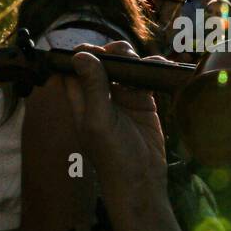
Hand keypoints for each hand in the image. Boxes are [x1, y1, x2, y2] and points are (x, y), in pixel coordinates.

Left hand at [63, 42, 167, 207]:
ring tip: (141, 64)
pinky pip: (144, 78)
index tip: (94, 50)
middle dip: (110, 53)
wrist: (142, 180)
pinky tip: (157, 66)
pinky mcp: (143, 102)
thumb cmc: (113, 157)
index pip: (73, 68)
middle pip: (101, 62)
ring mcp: (122, 98)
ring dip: (132, 58)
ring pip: (123, 66)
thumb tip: (81, 55)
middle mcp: (99, 96)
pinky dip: (151, 68)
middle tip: (121, 56)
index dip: (82, 54)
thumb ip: (92, 87)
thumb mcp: (99, 121)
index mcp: (81, 100)